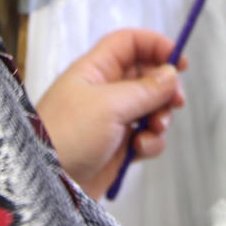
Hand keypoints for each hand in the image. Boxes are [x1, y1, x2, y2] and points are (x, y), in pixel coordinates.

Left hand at [35, 29, 186, 198]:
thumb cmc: (66, 135)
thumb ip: (144, 89)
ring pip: (150, 108)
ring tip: (153, 128)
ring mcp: (112, 120)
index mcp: (95, 70)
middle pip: (146, 75)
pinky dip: (151, 142)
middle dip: (165, 88)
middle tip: (175, 101)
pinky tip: (140, 149)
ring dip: (160, 117)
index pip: (129, 43)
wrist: (46, 183)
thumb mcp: (108, 106)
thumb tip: (170, 74)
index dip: (155, 45)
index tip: (179, 60)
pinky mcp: (117, 147)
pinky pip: (146, 136)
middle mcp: (104, 91)